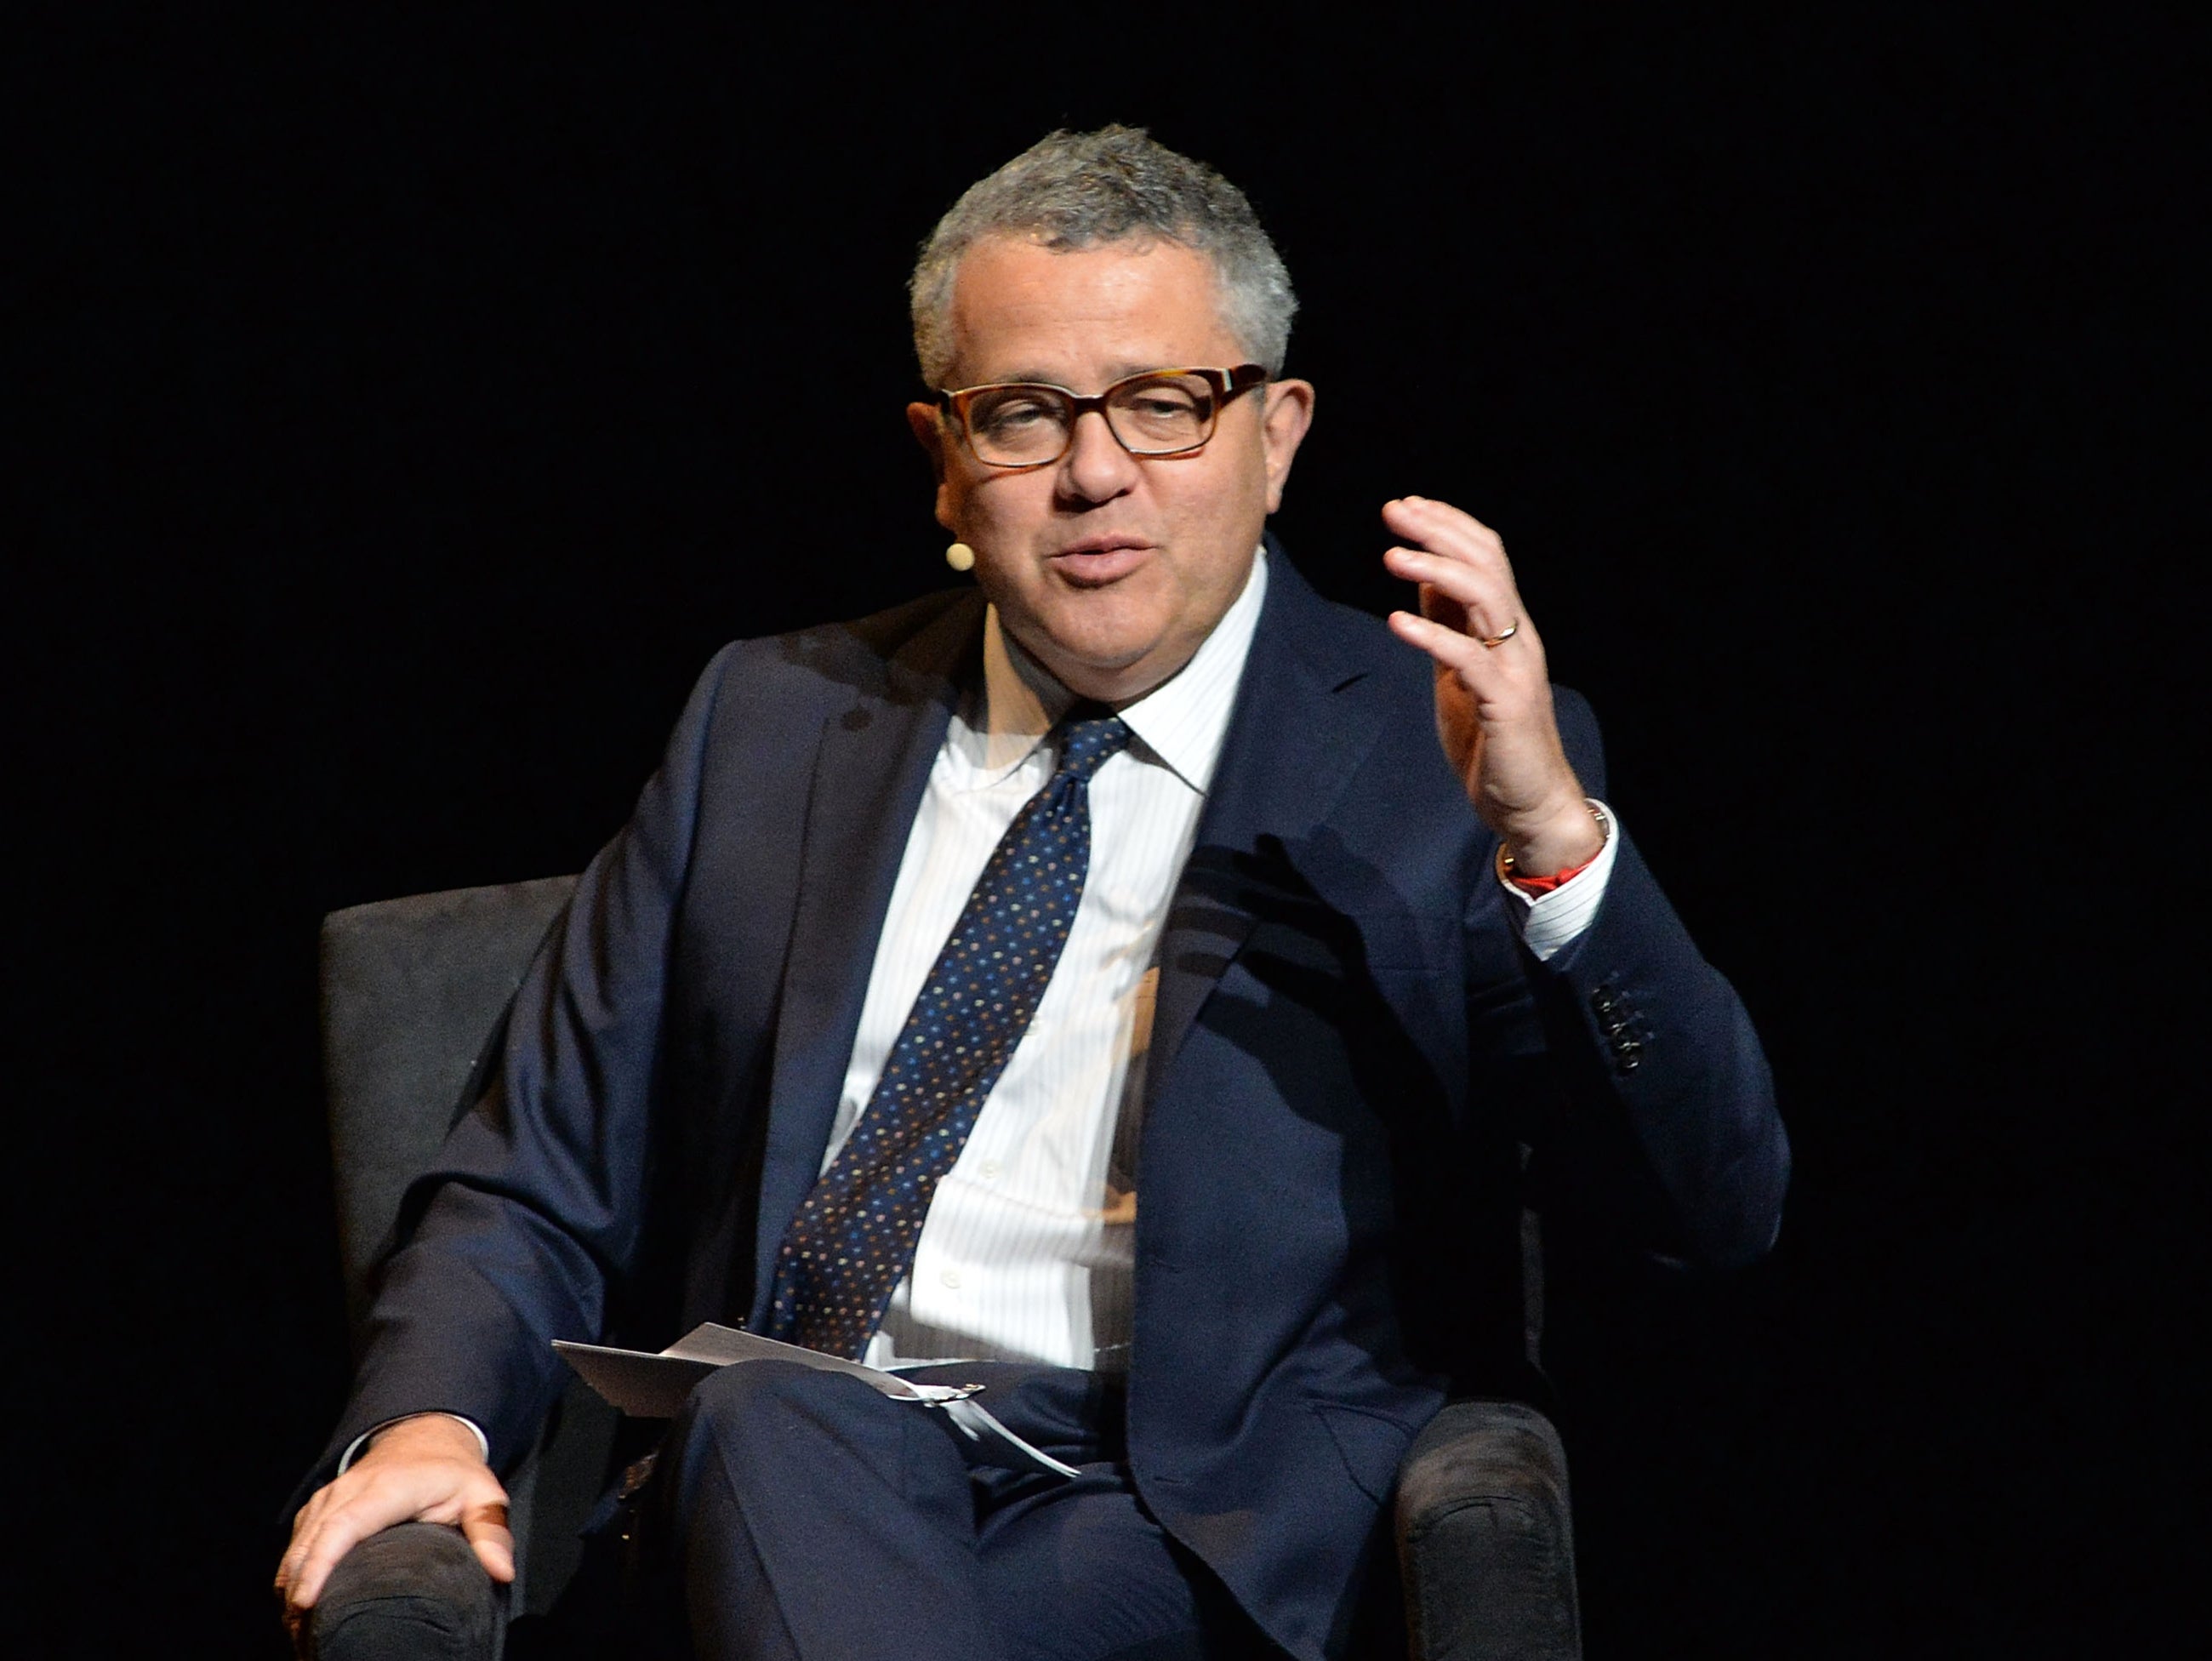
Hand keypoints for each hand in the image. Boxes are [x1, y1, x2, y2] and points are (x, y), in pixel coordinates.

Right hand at [274, 1414, 511, 1639]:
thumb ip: (491, 1531)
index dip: (321, 1564)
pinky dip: (292, 1572)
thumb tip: (502, 1571)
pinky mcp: (320, 1506)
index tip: (305, 1602)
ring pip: (298, 1544)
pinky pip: (297, 1541)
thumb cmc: (454, 1472)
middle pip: (311, 1541)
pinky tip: (296, 1604)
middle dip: (299, 1589)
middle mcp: (350, 1490)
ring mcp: (330, 1496)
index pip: (344, 1526)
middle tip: (299, 1634)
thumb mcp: (482, 1495)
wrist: (427, 1434)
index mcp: (388, 1489)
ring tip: (296, 1630)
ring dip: (290, 1586)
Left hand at [1382, 497, 1601, 875]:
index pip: (1486, 556)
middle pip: (1487, 564)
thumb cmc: (1492, 740)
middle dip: (1439, 530)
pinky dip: (1432, 635)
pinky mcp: (1505, 704)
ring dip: (1435, 569)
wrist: (1528, 803)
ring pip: (1486, 598)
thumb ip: (1446, 626)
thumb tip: (1422, 576)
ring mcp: (1515, 669)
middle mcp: (1518, 639)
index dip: (1448, 525)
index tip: (1407, 504)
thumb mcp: (1458, 672)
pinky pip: (1469, 658)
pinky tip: (1396, 621)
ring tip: (1392, 555)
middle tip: (1393, 510)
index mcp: (1508, 628)